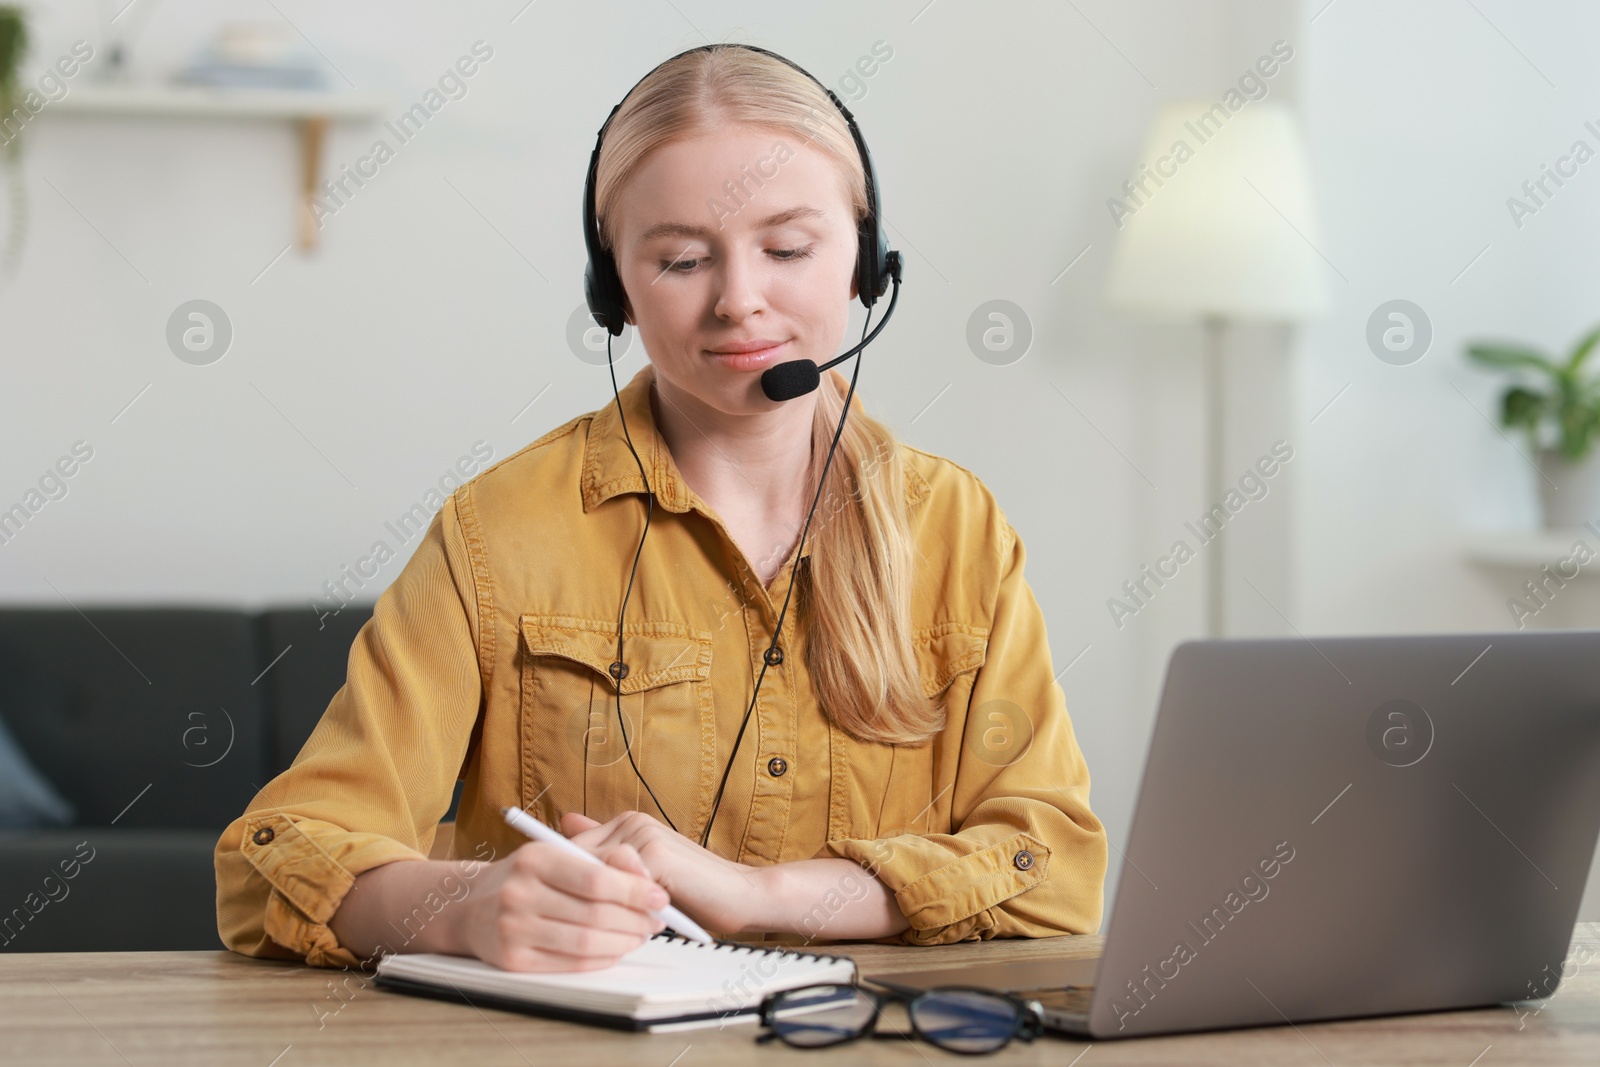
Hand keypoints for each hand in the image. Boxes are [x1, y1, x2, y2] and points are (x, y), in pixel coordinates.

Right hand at [456, 835, 670, 972]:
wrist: (470, 905)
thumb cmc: (525, 876)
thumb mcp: (557, 853)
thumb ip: (603, 857)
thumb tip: (645, 872)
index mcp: (534, 859)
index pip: (596, 879)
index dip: (634, 891)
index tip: (660, 896)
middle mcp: (519, 894)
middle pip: (594, 914)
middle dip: (635, 920)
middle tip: (657, 920)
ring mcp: (513, 930)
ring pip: (585, 943)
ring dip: (623, 942)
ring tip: (640, 934)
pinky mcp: (513, 961)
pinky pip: (570, 964)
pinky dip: (602, 959)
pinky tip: (616, 949)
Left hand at [560, 810, 762, 934]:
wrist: (742, 895)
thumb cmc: (694, 891)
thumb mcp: (644, 877)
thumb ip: (610, 858)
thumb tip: (567, 828)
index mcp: (627, 824)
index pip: (572, 850)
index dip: (567, 884)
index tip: (569, 907)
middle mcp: (632, 822)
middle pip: (576, 863)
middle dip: (580, 897)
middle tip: (599, 923)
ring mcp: (644, 835)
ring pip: (593, 875)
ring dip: (602, 905)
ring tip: (625, 924)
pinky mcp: (655, 855)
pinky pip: (616, 885)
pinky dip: (620, 908)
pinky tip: (638, 923)